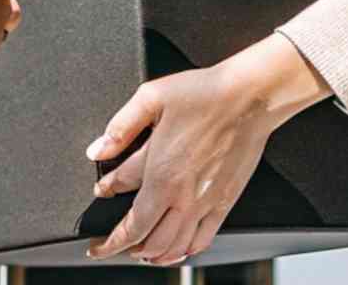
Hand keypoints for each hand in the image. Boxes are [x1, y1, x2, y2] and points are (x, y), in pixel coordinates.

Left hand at [83, 35, 333, 264]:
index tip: (98, 228)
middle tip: (109, 247)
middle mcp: (181, 196)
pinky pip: (203, 239)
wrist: (251, 98)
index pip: (127, 218)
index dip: (108, 231)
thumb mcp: (151, 99)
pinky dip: (185, 251)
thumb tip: (97, 150)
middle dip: (122, 248)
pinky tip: (178, 250)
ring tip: (139, 252)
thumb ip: (120, 128)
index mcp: (160, 174)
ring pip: (173, 246)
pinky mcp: (225, 201)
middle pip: (146, 239)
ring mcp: (205, 203)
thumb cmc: (204, 94)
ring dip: (152, 254)